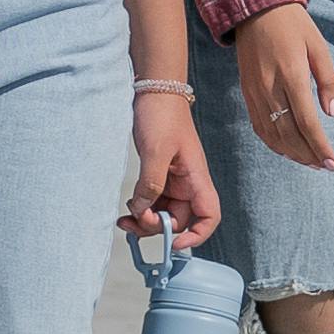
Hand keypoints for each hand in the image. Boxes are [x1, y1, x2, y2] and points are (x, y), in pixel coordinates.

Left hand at [123, 86, 227, 252]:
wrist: (155, 90)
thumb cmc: (162, 115)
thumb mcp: (155, 151)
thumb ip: (150, 184)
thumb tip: (143, 210)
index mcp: (196, 178)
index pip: (209, 216)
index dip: (197, 234)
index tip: (174, 243)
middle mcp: (188, 183)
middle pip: (179, 220)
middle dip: (157, 226)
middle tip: (133, 220)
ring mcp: (174, 180)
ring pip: (163, 213)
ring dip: (145, 220)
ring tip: (124, 219)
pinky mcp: (159, 175)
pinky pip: (152, 201)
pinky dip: (140, 208)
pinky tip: (127, 208)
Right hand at [229, 3, 333, 169]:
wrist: (254, 8)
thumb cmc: (293, 24)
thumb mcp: (318, 45)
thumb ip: (328, 80)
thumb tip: (333, 113)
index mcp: (291, 75)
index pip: (307, 122)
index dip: (321, 147)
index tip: (333, 163)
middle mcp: (270, 88)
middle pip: (289, 134)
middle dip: (309, 154)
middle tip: (325, 166)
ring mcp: (255, 92)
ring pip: (272, 134)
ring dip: (292, 153)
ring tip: (310, 162)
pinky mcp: (246, 92)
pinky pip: (258, 125)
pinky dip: (272, 142)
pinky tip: (286, 149)